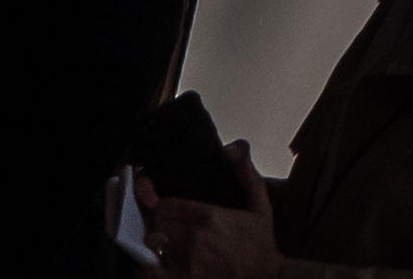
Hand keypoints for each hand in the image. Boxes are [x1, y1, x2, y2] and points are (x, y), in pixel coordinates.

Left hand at [152, 160, 281, 278]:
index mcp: (210, 215)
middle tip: (152, 221)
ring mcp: (186, 260)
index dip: (152, 201)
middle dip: (150, 220)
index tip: (148, 200)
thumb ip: (246, 173)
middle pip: (154, 223)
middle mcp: (195, 236)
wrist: (266, 276)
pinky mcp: (183, 278)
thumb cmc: (260, 243)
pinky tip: (154, 264)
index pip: (165, 204)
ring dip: (149, 241)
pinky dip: (146, 267)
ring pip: (150, 245)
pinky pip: (150, 271)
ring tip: (154, 241)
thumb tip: (230, 148)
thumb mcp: (260, 205)